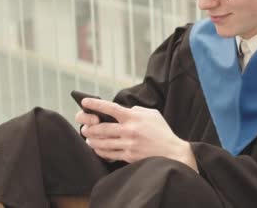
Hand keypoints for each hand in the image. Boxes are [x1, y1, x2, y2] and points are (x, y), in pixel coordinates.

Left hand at [80, 98, 197, 171]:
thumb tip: (125, 110)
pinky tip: (97, 148)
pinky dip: (100, 151)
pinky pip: (109, 154)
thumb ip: (137, 111)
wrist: (172, 152)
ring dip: (92, 140)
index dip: (95, 104)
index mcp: (134, 117)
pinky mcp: (129, 156)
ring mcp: (128, 144)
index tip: (84, 102)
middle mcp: (129, 130)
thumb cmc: (162, 132)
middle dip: (89, 127)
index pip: (110, 108)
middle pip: (101, 128)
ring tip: (88, 138)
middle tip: (84, 126)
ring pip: (102, 142)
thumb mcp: (152, 114)